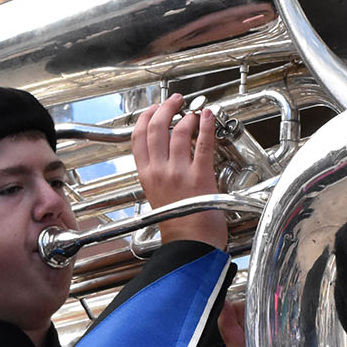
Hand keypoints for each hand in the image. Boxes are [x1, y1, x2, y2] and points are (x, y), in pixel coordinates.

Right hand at [131, 93, 226, 249]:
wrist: (190, 245)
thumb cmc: (179, 225)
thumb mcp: (158, 197)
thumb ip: (158, 176)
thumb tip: (165, 158)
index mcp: (146, 176)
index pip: (138, 137)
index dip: (145, 117)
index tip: (153, 108)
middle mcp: (159, 171)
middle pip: (155, 128)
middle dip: (165, 108)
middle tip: (175, 101)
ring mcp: (179, 173)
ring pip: (178, 132)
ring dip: (187, 117)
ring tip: (194, 112)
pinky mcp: (200, 177)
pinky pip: (203, 144)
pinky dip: (206, 126)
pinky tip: (208, 117)